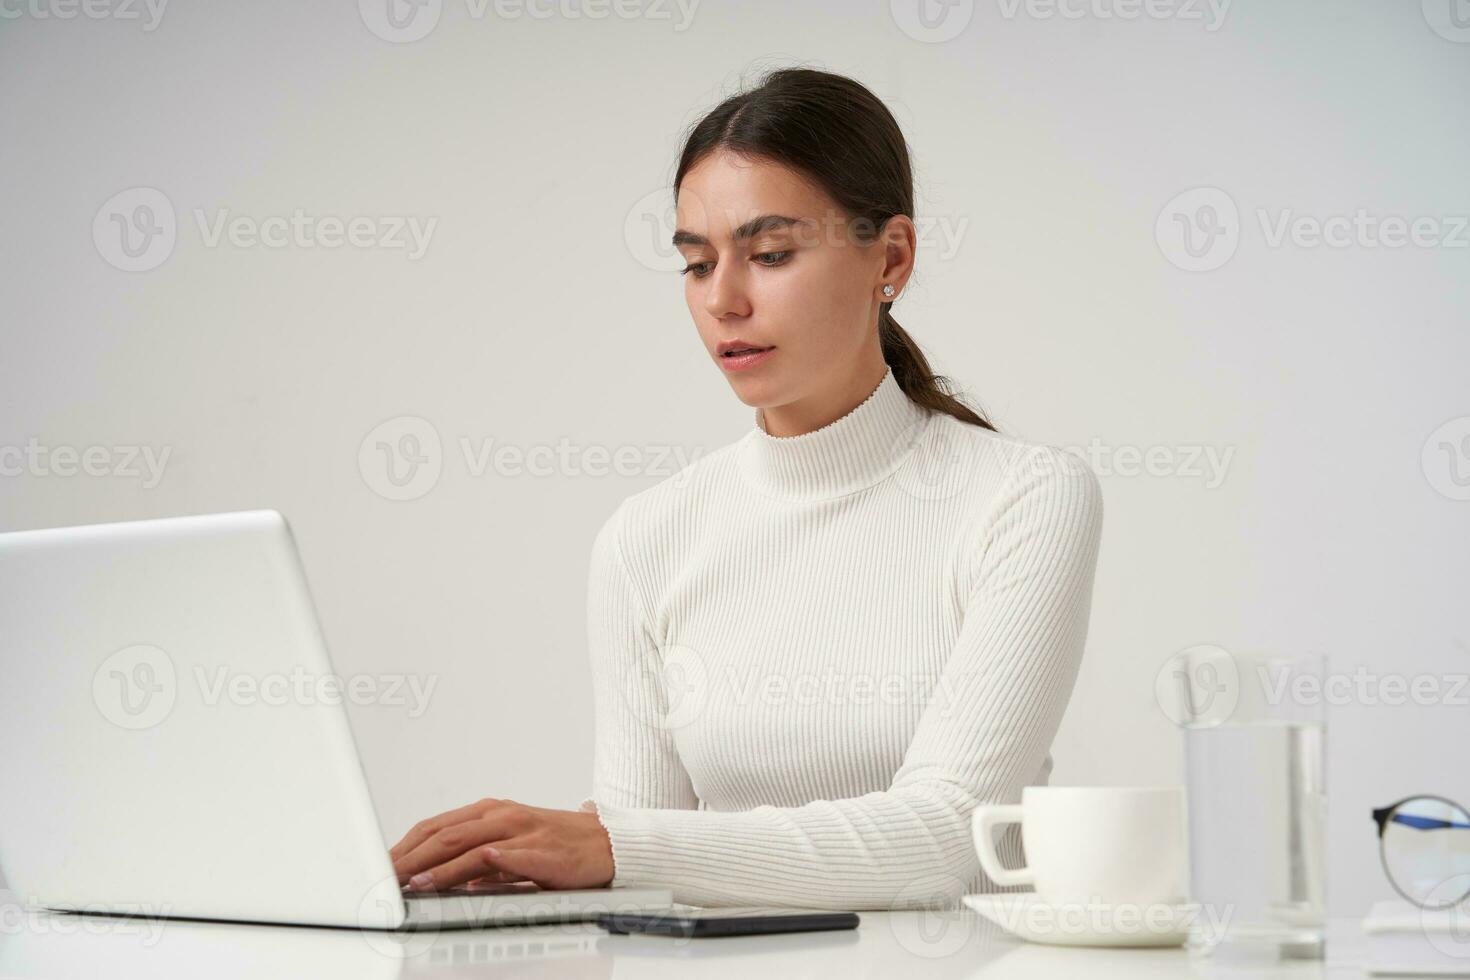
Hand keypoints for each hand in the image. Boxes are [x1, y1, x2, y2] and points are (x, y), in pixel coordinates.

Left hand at [389, 798, 613, 892]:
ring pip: (469, 845)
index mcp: (491, 811)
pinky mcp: (543, 851)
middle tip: (383, 878)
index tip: (380, 865)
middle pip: (444, 834)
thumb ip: (477, 858)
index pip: (436, 826)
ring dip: (436, 867)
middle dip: (408, 859)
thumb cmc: (558, 844)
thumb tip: (440, 878)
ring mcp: (522, 831)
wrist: (607, 842)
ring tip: (410, 884)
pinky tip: (469, 873)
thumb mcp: (511, 846)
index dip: (405, 846)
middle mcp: (502, 815)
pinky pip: (511, 857)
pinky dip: (487, 862)